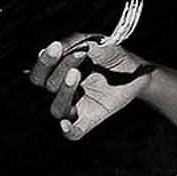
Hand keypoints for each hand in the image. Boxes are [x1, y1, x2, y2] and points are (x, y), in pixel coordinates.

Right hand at [29, 33, 151, 141]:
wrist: (137, 72)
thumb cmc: (113, 56)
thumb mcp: (99, 43)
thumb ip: (79, 42)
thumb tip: (60, 47)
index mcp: (58, 73)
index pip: (39, 72)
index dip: (45, 60)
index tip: (57, 46)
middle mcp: (62, 91)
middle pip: (45, 87)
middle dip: (56, 70)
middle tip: (78, 55)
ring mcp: (75, 107)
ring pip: (56, 109)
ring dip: (64, 91)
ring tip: (77, 73)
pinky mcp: (89, 120)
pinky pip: (73, 133)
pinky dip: (68, 130)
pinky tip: (66, 124)